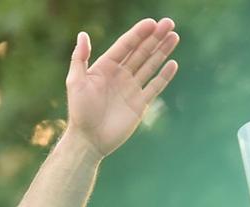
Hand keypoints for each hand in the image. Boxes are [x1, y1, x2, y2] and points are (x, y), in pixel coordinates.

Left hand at [61, 18, 179, 160]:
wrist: (89, 140)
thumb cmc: (79, 111)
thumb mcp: (75, 82)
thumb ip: (79, 58)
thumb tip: (83, 34)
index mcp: (106, 66)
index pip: (125, 45)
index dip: (138, 33)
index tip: (152, 23)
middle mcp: (120, 74)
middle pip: (141, 51)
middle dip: (155, 37)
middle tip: (169, 23)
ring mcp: (131, 88)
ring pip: (150, 65)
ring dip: (162, 51)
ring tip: (174, 36)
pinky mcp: (140, 104)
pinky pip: (155, 86)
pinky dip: (164, 76)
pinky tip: (173, 63)